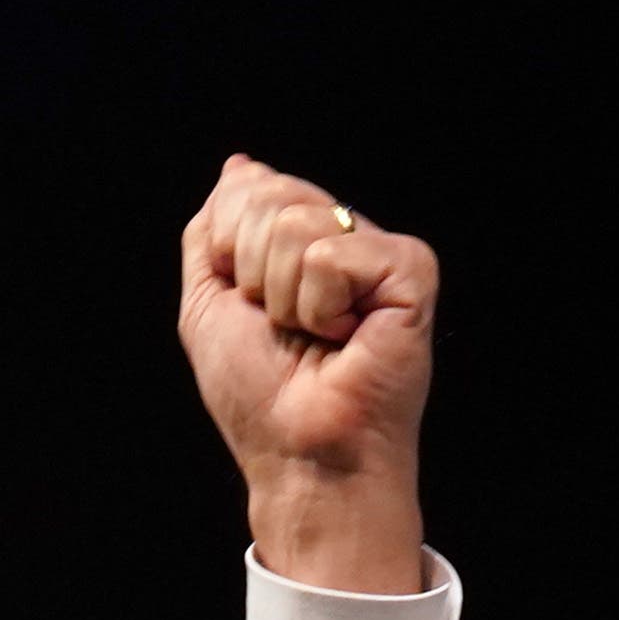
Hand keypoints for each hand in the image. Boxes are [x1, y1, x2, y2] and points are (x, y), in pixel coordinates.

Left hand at [177, 154, 435, 594]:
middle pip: (270, 196)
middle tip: (285, 328)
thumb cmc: (259, 396)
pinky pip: (332, 256)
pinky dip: (319, 307)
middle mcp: (346, 240)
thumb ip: (212, 232)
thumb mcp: (208, 304)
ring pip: (299, 225)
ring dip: (285, 298)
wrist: (299, 452)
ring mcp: (381, 253)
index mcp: (303, 244)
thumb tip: (239, 167)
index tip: (251, 310)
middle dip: (253, 272)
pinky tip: (345, 338)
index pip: (250, 190)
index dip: (229, 251)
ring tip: (315, 338)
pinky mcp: (410, 272)